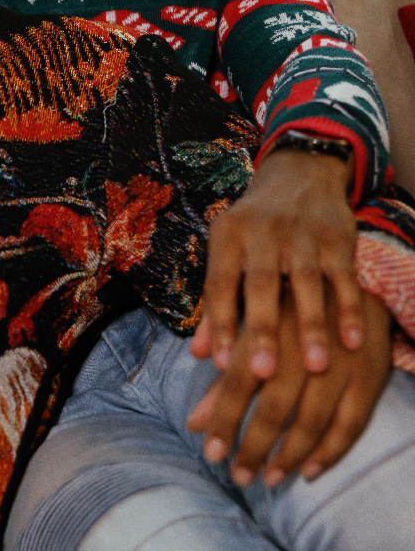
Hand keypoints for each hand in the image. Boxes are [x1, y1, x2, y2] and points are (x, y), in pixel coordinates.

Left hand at [186, 286, 390, 485]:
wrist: (359, 274)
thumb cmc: (291, 299)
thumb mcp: (254, 313)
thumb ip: (225, 350)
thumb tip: (194, 381)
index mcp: (265, 324)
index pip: (238, 378)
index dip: (223, 416)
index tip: (208, 449)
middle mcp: (301, 343)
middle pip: (274, 404)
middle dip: (254, 444)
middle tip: (237, 475)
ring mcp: (340, 360)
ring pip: (313, 418)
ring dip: (290, 454)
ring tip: (268, 478)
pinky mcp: (372, 372)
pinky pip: (352, 421)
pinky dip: (331, 450)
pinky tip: (308, 470)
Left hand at [190, 146, 361, 377]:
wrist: (297, 177)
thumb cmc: (253, 229)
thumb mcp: (228, 252)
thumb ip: (216, 304)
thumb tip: (198, 354)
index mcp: (226, 236)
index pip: (219, 283)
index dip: (218, 323)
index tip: (221, 364)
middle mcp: (260, 231)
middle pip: (259, 284)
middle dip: (261, 329)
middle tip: (263, 373)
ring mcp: (300, 233)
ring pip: (304, 283)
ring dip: (311, 326)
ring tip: (314, 368)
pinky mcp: (335, 237)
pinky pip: (343, 277)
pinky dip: (348, 309)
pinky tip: (352, 343)